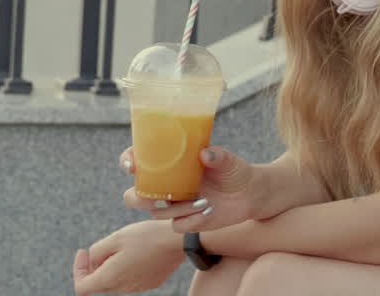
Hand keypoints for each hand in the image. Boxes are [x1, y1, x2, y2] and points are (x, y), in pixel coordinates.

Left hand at [72, 220, 183, 294]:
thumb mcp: (115, 237)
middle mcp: (123, 287)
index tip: (84, 252)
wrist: (180, 241)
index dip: (78, 270)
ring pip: (115, 282)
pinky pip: (131, 279)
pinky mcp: (151, 283)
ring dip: (112, 267)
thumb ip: (96, 251)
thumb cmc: (147, 236)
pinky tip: (139, 252)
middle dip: (95, 267)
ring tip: (124, 247)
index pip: (81, 287)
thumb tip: (92, 260)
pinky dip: (128, 268)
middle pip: (98, 284)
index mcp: (110, 277)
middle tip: (103, 247)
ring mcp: (138, 287)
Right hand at [121, 146, 261, 232]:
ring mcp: (174, 205)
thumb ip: (218, 156)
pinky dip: (191, 220)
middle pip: (135, 195)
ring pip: (156, 212)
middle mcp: (167, 185)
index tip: (132, 165)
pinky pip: (177, 226)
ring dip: (176, 208)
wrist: (250, 194)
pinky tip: (208, 212)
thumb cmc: (235, 171)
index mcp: (172, 165)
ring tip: (204, 201)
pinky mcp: (185, 221)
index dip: (129, 161)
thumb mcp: (229, 161)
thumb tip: (205, 154)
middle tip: (152, 197)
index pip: (140, 160)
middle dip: (137, 197)